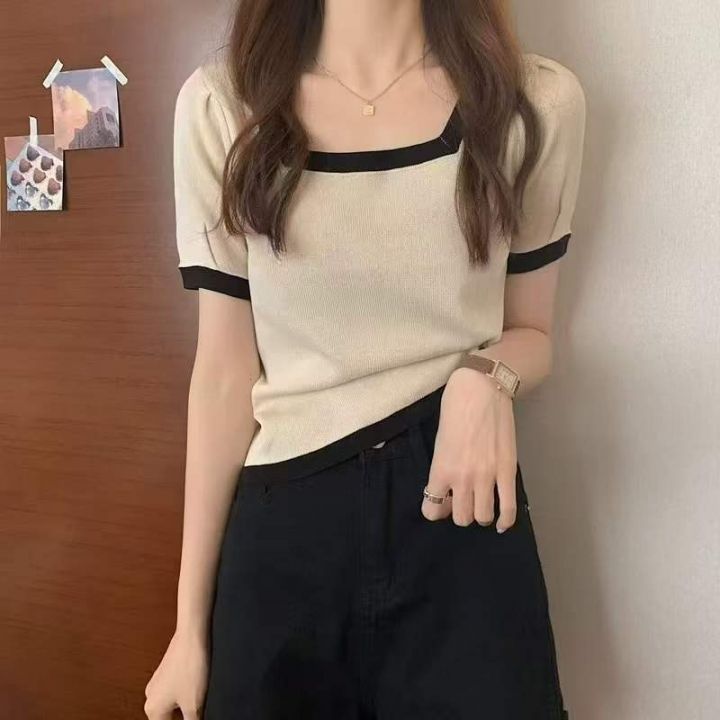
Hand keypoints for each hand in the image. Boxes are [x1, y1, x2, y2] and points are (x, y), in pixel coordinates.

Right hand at [144, 627, 208, 719]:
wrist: (192, 635)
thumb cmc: (191, 665)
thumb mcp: (194, 705)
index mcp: (153, 710)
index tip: (193, 719)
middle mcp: (151, 698)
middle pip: (166, 719)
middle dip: (182, 718)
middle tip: (196, 714)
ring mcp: (158, 684)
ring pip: (171, 707)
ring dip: (183, 711)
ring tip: (197, 706)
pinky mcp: (167, 673)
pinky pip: (174, 694)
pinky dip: (184, 699)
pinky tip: (196, 693)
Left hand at [421, 366, 517, 532]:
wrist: (482, 389)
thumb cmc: (454, 409)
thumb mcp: (439, 442)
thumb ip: (442, 469)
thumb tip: (448, 489)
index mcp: (441, 469)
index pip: (432, 509)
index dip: (435, 510)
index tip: (441, 501)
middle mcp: (463, 478)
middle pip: (461, 518)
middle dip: (460, 512)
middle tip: (462, 499)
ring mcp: (487, 476)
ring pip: (483, 517)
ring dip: (481, 514)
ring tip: (481, 503)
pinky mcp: (508, 471)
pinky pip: (508, 508)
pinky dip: (505, 521)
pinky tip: (500, 523)